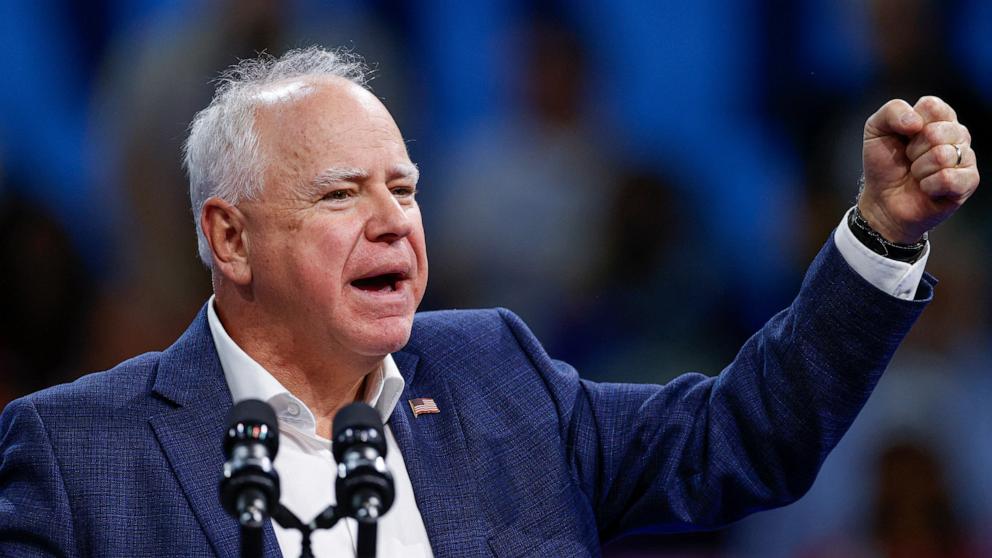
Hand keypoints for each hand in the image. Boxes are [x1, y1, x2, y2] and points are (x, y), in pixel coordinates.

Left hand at [858, 96, 979, 243]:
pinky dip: (928, 185)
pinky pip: (948, 178)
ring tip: (917, 174)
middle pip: (936, 132)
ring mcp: (966, 157)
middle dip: (913, 150)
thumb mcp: (876, 130)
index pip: (932, 106)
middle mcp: (957, 134)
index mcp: (938, 117)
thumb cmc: (884, 164)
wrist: (882, 200)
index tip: (903, 137)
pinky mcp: (968, 182)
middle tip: (909, 160)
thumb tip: (917, 123)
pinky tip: (926, 188)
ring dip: (919, 169)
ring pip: (942, 156)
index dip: (909, 124)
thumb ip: (892, 110)